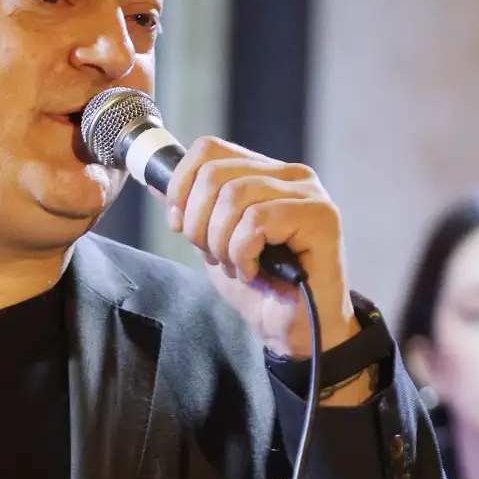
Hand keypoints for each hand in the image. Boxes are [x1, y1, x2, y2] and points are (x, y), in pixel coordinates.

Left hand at [157, 137, 360, 360]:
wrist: (293, 330)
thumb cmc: (259, 287)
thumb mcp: (212, 241)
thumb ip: (191, 208)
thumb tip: (155, 181)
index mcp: (265, 172)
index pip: (209, 149)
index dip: (181, 185)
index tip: (179, 225)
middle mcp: (290, 174)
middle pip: (215, 174)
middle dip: (198, 222)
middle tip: (213, 255)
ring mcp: (309, 193)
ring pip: (234, 196)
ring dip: (221, 241)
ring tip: (235, 265)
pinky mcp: (322, 217)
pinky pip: (258, 221)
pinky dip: (242, 252)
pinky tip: (253, 271)